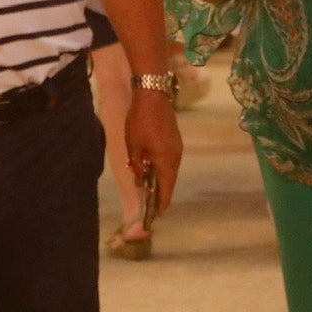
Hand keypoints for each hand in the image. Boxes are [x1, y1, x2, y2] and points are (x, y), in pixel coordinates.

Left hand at [124, 85, 183, 216]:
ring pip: (171, 171)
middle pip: (170, 182)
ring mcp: (177, 148)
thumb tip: (140, 181)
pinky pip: (170, 161)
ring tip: (150, 190)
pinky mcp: (175, 141)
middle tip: (152, 207)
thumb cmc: (140, 122)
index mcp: (166, 162)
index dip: (161, 204)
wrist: (153, 96)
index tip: (156, 216)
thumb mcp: (133, 146)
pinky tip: (153, 170)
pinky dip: (163, 170)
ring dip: (162, 181)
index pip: (166, 189)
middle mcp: (176, 158)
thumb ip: (137, 166)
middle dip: (161, 195)